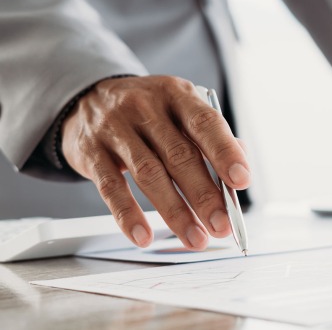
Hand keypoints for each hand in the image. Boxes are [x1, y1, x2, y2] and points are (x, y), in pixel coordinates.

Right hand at [61, 76, 250, 249]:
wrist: (87, 97)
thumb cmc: (149, 112)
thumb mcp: (180, 108)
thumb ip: (210, 135)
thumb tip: (241, 164)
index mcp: (176, 94)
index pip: (205, 122)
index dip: (225, 152)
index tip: (242, 181)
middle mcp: (145, 108)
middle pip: (180, 155)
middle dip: (205, 195)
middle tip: (222, 225)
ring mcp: (115, 128)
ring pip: (149, 175)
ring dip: (175, 212)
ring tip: (196, 239)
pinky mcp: (91, 152)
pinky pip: (111, 188)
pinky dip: (128, 215)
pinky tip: (144, 237)